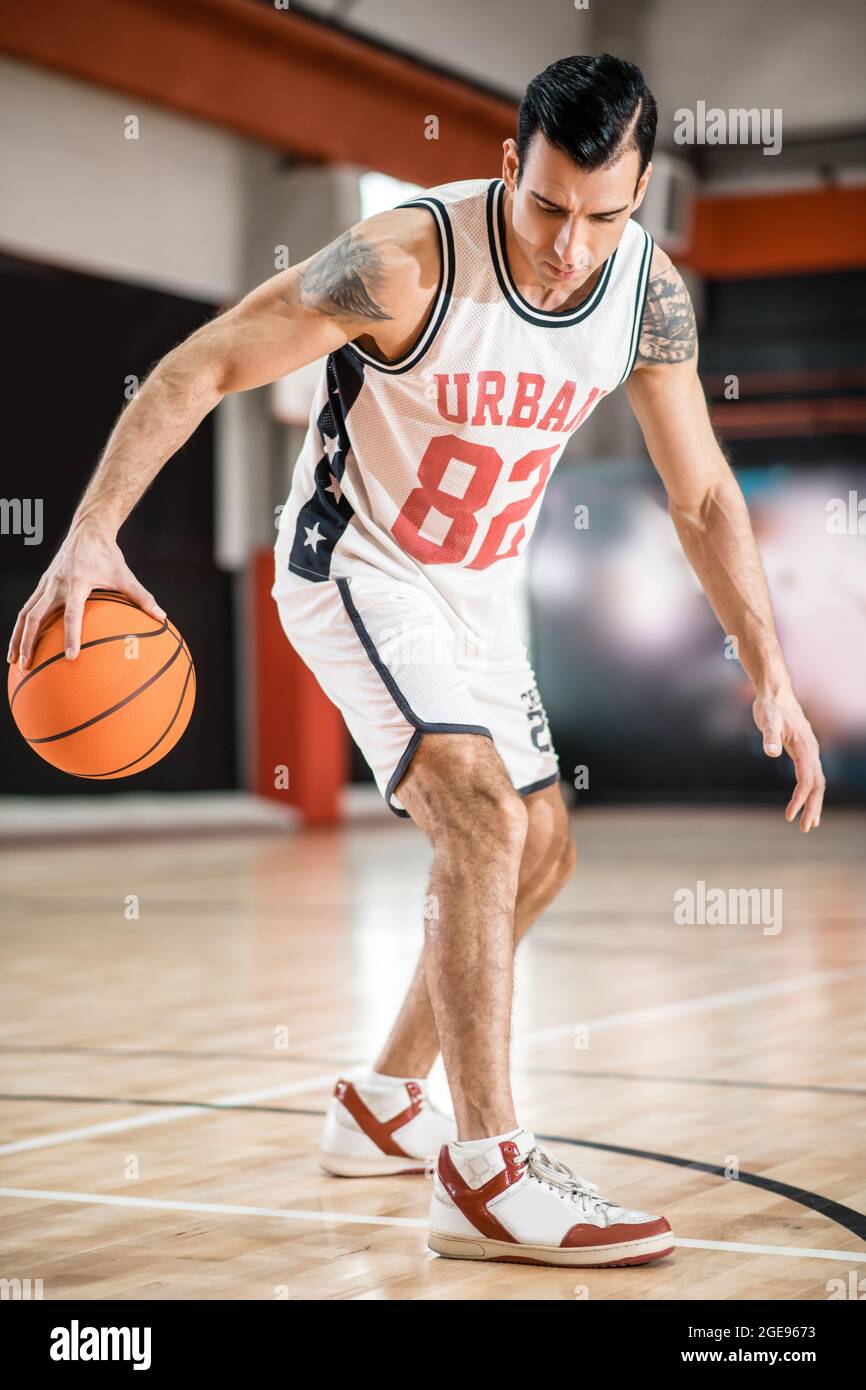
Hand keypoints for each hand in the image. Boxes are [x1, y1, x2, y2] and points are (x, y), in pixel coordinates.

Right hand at [7, 519, 164, 668]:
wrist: (87, 530)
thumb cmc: (108, 555)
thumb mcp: (126, 575)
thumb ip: (142, 598)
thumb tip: (162, 617)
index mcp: (77, 583)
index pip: (71, 614)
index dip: (71, 636)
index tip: (71, 657)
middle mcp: (56, 585)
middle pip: (36, 617)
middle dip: (29, 642)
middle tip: (27, 665)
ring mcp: (46, 585)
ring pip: (25, 614)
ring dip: (17, 638)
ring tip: (15, 661)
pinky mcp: (42, 586)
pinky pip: (28, 608)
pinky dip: (20, 627)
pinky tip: (20, 644)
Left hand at [752, 688, 824, 831]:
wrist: (776, 693)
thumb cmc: (770, 707)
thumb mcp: (767, 720)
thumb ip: (769, 736)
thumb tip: (770, 752)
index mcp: (804, 747)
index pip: (806, 779)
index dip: (799, 799)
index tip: (789, 816)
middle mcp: (811, 751)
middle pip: (817, 785)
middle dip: (812, 807)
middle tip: (805, 828)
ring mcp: (809, 751)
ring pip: (817, 781)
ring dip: (813, 803)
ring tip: (808, 823)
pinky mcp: (803, 751)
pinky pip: (811, 775)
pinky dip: (810, 791)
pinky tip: (804, 801)